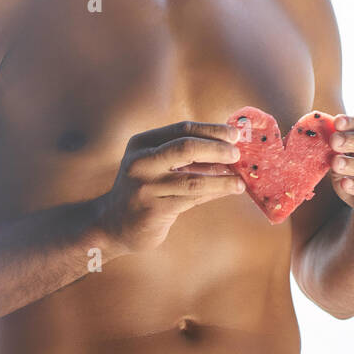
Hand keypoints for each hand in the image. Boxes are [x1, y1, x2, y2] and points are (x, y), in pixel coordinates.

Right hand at [94, 120, 244, 253]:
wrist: (114, 224)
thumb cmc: (147, 189)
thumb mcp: (159, 165)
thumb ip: (188, 157)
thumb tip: (230, 149)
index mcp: (142, 143)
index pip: (183, 129)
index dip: (212, 130)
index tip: (235, 134)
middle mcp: (141, 161)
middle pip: (186, 148)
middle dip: (217, 149)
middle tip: (237, 154)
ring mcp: (146, 187)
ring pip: (193, 179)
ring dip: (222, 179)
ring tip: (239, 181)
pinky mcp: (153, 210)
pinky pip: (191, 199)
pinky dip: (213, 193)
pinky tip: (227, 192)